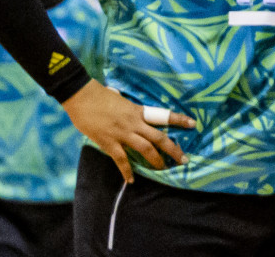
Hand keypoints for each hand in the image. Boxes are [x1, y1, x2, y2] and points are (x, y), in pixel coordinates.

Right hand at [61, 80, 195, 184]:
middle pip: (159, 138)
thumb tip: (134, 115)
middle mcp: (134, 123)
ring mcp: (122, 134)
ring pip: (145, 149)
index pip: (163, 115)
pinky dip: (127, 171)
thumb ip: (129, 110)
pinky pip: (121, 160)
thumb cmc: (100, 95)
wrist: (81, 96)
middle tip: (183, 159)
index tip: (193, 124)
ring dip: (156, 161)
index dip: (179, 120)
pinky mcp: (109, 143)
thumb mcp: (121, 100)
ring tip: (163, 169)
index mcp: (137, 111)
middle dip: (173, 149)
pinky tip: (131, 180)